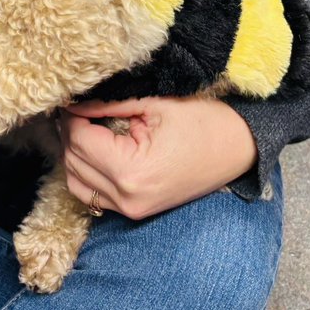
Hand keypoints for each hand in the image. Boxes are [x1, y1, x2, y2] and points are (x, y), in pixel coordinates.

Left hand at [60, 95, 257, 220]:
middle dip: (70, 132)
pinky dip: (86, 172)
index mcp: (132, 172)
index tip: (72, 97)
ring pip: (77, 183)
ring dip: (74, 153)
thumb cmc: (203, 122)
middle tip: (77, 106)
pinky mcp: (135, 212)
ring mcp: (131, 210)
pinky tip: (96, 147)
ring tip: (85, 125)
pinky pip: (93, 195)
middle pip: (74, 163)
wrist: (238, 148)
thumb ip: (108, 104)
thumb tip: (73, 101)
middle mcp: (128, 199)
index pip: (80, 141)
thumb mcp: (153, 104)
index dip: (71, 116)